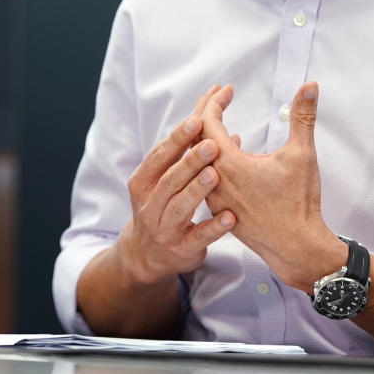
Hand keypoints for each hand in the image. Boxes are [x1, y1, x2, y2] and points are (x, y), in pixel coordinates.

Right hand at [110, 85, 236, 286]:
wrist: (147, 254)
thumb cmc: (162, 205)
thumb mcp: (163, 178)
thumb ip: (185, 151)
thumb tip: (216, 121)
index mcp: (143, 182)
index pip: (159, 155)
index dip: (177, 137)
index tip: (196, 119)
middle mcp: (150, 204)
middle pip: (170, 179)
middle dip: (190, 160)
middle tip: (212, 144)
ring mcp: (164, 228)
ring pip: (179, 207)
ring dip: (197, 189)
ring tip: (215, 174)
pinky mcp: (182, 249)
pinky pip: (198, 237)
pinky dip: (213, 227)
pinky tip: (230, 216)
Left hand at [201, 82, 343, 291]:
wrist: (296, 248)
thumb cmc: (298, 202)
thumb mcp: (302, 154)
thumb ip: (303, 116)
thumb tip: (310, 85)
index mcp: (228, 163)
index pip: (207, 122)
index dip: (215, 101)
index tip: (227, 88)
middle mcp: (214, 180)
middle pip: (196, 138)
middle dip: (207, 113)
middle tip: (217, 95)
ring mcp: (214, 198)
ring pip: (198, 161)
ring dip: (205, 137)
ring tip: (216, 120)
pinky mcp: (219, 211)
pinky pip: (205, 177)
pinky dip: (210, 159)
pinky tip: (227, 153)